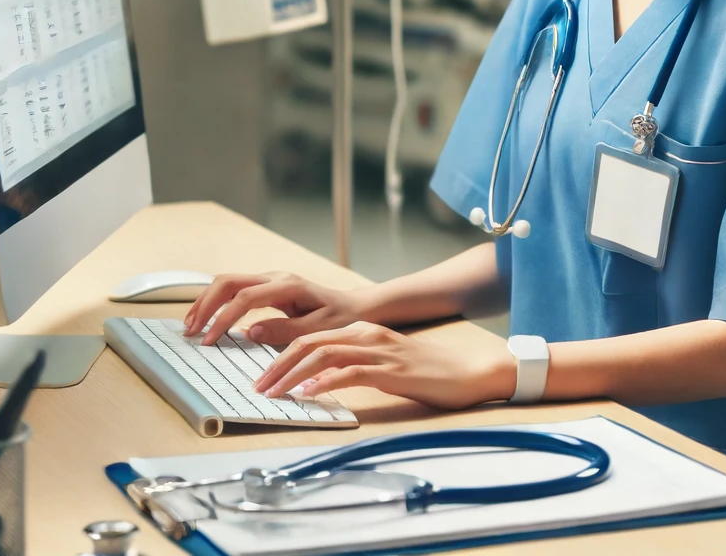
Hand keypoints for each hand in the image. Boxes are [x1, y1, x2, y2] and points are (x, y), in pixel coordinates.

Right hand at [183, 272, 369, 345]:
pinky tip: (208, 317)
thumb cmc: (339, 319)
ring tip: (191, 324)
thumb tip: (250, 331)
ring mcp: (270, 279)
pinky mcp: (268, 287)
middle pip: (228, 282)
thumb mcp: (317, 331)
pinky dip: (217, 301)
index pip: (244, 299)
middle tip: (190, 331)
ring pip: (228, 282)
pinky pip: (236, 288)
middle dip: (205, 304)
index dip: (223, 319)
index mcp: (287, 286)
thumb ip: (285, 331)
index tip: (209, 341)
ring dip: (207, 301)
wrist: (354, 308)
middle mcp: (275, 278)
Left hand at [252, 321, 517, 409]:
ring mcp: (378, 350)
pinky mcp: (391, 369)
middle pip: (309, 342)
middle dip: (277, 365)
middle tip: (258, 387)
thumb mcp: (382, 365)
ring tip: (274, 393)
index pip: (310, 338)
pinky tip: (310, 394)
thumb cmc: (426, 372)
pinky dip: (325, 381)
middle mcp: (365, 334)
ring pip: (323, 354)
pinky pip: (350, 372)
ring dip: (293, 375)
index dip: (280, 356)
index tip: (262, 377)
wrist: (468, 371)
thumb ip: (352, 366)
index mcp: (360, 331)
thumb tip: (317, 382)